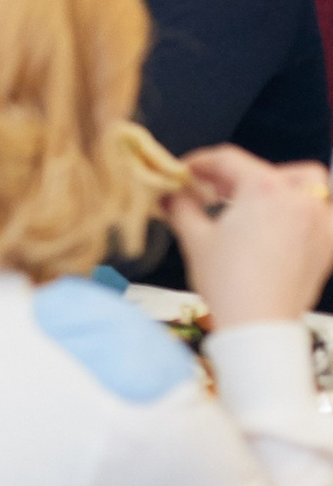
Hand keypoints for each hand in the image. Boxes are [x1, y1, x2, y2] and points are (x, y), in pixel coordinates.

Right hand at [167, 145, 332, 329]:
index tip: (184, 172)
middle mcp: (298, 199)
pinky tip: (287, 221)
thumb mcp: (195, 238)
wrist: (259, 325)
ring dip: (284, 183)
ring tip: (258, 199)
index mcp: (264, 189)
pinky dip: (310, 209)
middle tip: (215, 189)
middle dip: (239, 174)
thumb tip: (169, 194)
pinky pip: (326, 213)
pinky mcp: (327, 245)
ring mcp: (319, 222)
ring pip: (310, 183)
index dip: (200, 162)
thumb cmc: (229, 283)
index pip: (228, 160)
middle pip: (270, 168)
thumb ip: (180, 207)